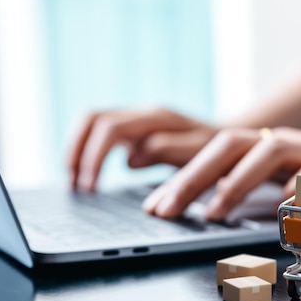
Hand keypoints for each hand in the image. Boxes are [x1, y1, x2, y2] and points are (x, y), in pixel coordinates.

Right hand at [68, 108, 217, 190]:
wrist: (229, 139)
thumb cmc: (218, 150)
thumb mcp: (201, 153)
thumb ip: (168, 151)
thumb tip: (130, 159)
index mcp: (156, 117)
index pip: (110, 128)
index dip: (94, 157)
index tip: (89, 188)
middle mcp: (141, 113)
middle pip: (92, 118)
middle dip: (76, 151)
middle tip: (73, 185)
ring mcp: (135, 120)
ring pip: (91, 123)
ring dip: (76, 150)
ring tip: (72, 182)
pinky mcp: (133, 131)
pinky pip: (99, 134)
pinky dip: (86, 153)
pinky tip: (84, 177)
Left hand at [143, 127, 300, 219]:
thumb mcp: (284, 185)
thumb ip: (252, 194)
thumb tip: (208, 212)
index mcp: (264, 147)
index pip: (214, 154)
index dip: (181, 177)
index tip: (156, 207)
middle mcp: (283, 142)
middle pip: (231, 144)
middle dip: (194, 175)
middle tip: (169, 209)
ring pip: (269, 149)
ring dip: (237, 181)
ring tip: (214, 213)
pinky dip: (298, 188)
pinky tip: (281, 210)